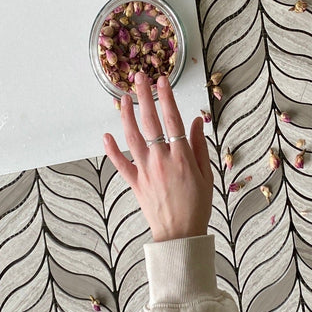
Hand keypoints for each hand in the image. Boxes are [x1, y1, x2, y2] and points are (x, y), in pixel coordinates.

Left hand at [103, 71, 213, 242]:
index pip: (172, 119)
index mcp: (181, 157)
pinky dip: (111, 150)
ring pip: (132, 137)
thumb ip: (199, 146)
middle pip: (150, 122)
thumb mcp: (206, 174)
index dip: (167, 97)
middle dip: (144, 97)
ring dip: (126, 115)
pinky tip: (105, 135)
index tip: (162, 80)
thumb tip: (195, 121)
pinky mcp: (134, 182)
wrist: (180, 234)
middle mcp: (161, 159)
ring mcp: (145, 170)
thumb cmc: (197, 205)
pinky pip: (120, 163)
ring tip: (124, 98)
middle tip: (139, 77)